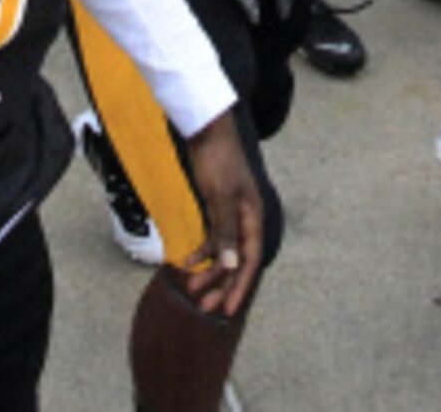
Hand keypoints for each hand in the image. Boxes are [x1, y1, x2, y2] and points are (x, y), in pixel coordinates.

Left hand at [176, 112, 264, 317]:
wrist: (206, 131)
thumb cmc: (218, 161)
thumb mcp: (222, 197)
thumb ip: (227, 232)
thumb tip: (232, 266)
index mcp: (254, 218)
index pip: (250, 261)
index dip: (240, 286)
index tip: (227, 309)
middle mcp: (246, 220)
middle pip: (237, 262)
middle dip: (222, 285)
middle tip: (205, 307)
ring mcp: (231, 216)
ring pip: (224, 253)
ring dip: (209, 271)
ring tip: (191, 289)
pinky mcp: (217, 209)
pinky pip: (213, 239)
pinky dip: (202, 252)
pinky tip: (187, 262)